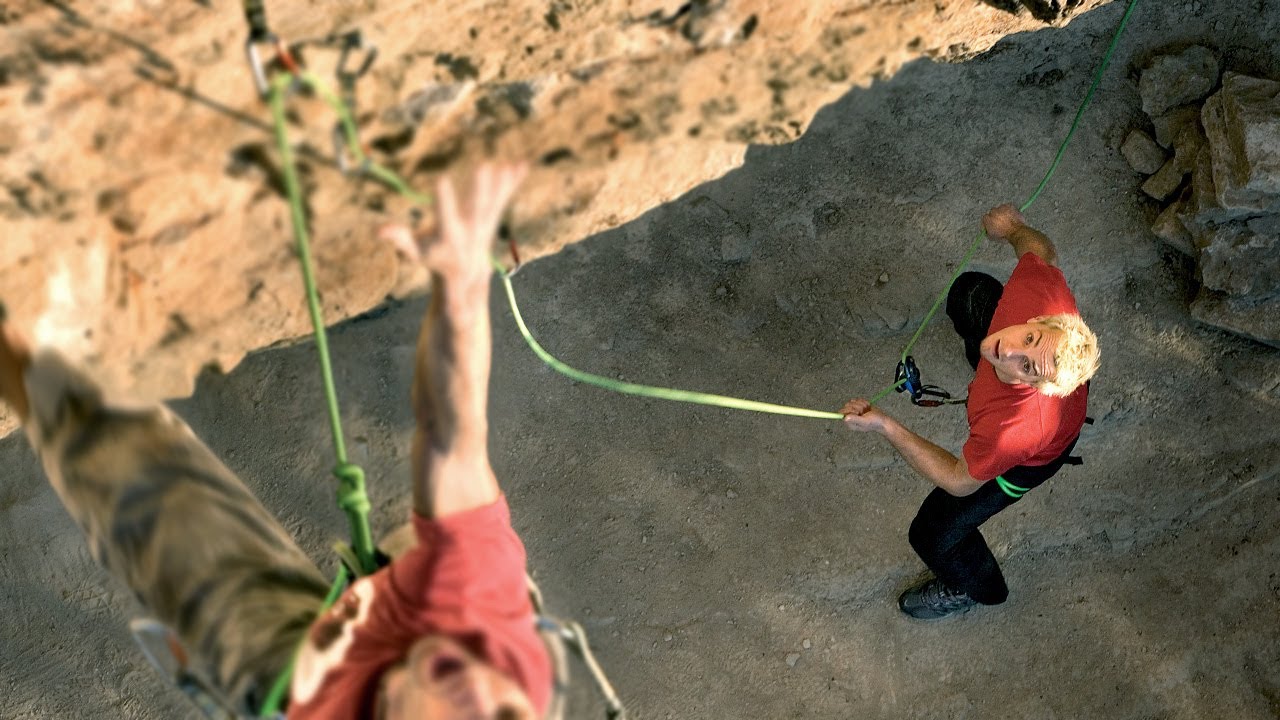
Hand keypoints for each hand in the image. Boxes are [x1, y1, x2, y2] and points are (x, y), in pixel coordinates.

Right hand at [380, 163, 528, 287]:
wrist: (466, 273)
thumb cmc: (435, 257)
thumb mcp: (415, 251)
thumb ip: (399, 239)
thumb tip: (377, 231)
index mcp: (450, 235)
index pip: (446, 215)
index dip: (444, 199)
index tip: (441, 178)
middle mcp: (472, 228)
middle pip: (478, 206)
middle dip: (481, 188)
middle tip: (484, 166)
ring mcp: (486, 221)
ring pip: (496, 200)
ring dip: (502, 182)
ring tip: (508, 164)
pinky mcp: (494, 215)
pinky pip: (505, 196)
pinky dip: (513, 181)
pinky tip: (523, 164)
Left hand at [840, 398, 887, 432]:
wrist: (883, 420)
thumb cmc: (874, 422)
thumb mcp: (865, 421)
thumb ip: (855, 419)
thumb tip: (845, 418)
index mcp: (850, 423)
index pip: (842, 413)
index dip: (850, 410)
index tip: (858, 412)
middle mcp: (850, 417)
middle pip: (847, 405)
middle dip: (857, 407)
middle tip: (864, 412)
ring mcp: (854, 412)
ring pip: (853, 401)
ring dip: (862, 404)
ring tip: (867, 410)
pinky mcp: (858, 406)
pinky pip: (857, 400)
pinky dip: (864, 402)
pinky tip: (868, 407)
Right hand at [981, 203, 1025, 242]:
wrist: (1016, 231)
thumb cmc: (1004, 235)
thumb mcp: (991, 236)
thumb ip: (987, 231)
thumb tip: (987, 230)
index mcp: (987, 219)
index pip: (985, 218)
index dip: (989, 221)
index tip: (992, 224)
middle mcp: (993, 212)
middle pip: (992, 212)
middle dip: (995, 216)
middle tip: (1000, 222)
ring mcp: (1001, 208)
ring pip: (1000, 209)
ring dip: (1002, 213)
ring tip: (1007, 219)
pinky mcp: (1009, 206)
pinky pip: (1007, 206)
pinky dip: (1009, 210)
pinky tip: (1011, 216)